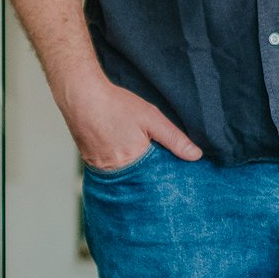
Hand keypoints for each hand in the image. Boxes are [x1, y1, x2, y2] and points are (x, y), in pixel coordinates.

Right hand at [62, 75, 202, 170]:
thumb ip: (174, 138)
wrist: (82, 96)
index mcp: (134, 164)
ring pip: (123, 177)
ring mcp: (100, 169)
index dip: (163, 178)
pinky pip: (109, 171)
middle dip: (147, 178)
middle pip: (138, 182)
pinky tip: (119, 152)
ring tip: (137, 161)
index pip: (154, 182)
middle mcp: (116, 173)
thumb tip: (196, 155)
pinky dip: (117, 165)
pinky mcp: (90, 163)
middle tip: (155, 170)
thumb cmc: (117, 105)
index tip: (171, 178)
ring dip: (132, 172)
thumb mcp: (151, 118)